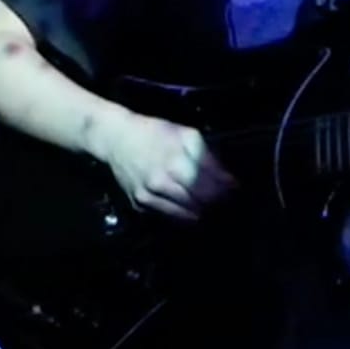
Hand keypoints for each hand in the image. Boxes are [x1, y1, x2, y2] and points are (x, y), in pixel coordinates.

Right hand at [94, 111, 235, 220]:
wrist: (115, 138)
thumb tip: (229, 180)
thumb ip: (208, 157)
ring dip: (202, 211)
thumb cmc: (154, 132)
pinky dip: (183, 214)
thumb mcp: (185, 135)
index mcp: (177, 162)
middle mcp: (163, 183)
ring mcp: (149, 196)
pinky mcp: (140, 204)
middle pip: (201, 203)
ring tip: (210, 205)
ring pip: (186, 215)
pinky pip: (169, 216)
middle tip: (225, 199)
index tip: (234, 189)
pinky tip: (190, 206)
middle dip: (217, 203)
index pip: (211, 186)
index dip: (226, 190)